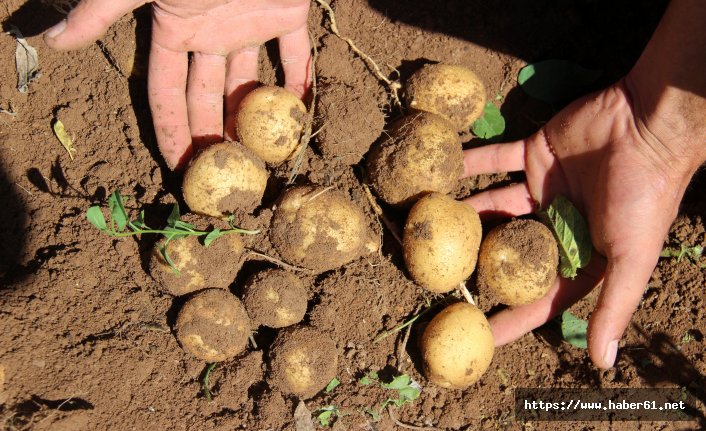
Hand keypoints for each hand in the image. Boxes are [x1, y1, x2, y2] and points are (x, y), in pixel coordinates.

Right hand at [44, 0, 311, 168]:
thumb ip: (102, 10)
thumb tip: (53, 40)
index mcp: (175, 29)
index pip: (168, 94)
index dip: (170, 131)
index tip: (178, 169)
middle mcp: (211, 35)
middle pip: (209, 98)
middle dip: (210, 136)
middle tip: (221, 178)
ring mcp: (249, 25)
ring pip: (251, 83)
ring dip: (255, 119)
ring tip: (261, 159)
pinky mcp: (287, 13)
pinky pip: (297, 54)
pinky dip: (301, 81)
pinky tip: (302, 115)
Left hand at [462, 78, 700, 367]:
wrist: (650, 124)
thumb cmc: (644, 197)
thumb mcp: (631, 257)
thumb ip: (615, 306)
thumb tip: (603, 363)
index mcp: (579, 253)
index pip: (539, 295)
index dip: (512, 317)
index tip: (481, 337)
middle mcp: (556, 224)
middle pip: (509, 251)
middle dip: (478, 265)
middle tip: (439, 280)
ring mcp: (542, 189)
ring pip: (495, 205)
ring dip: (466, 213)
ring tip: (431, 227)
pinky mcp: (534, 154)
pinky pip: (494, 159)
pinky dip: (470, 163)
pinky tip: (444, 174)